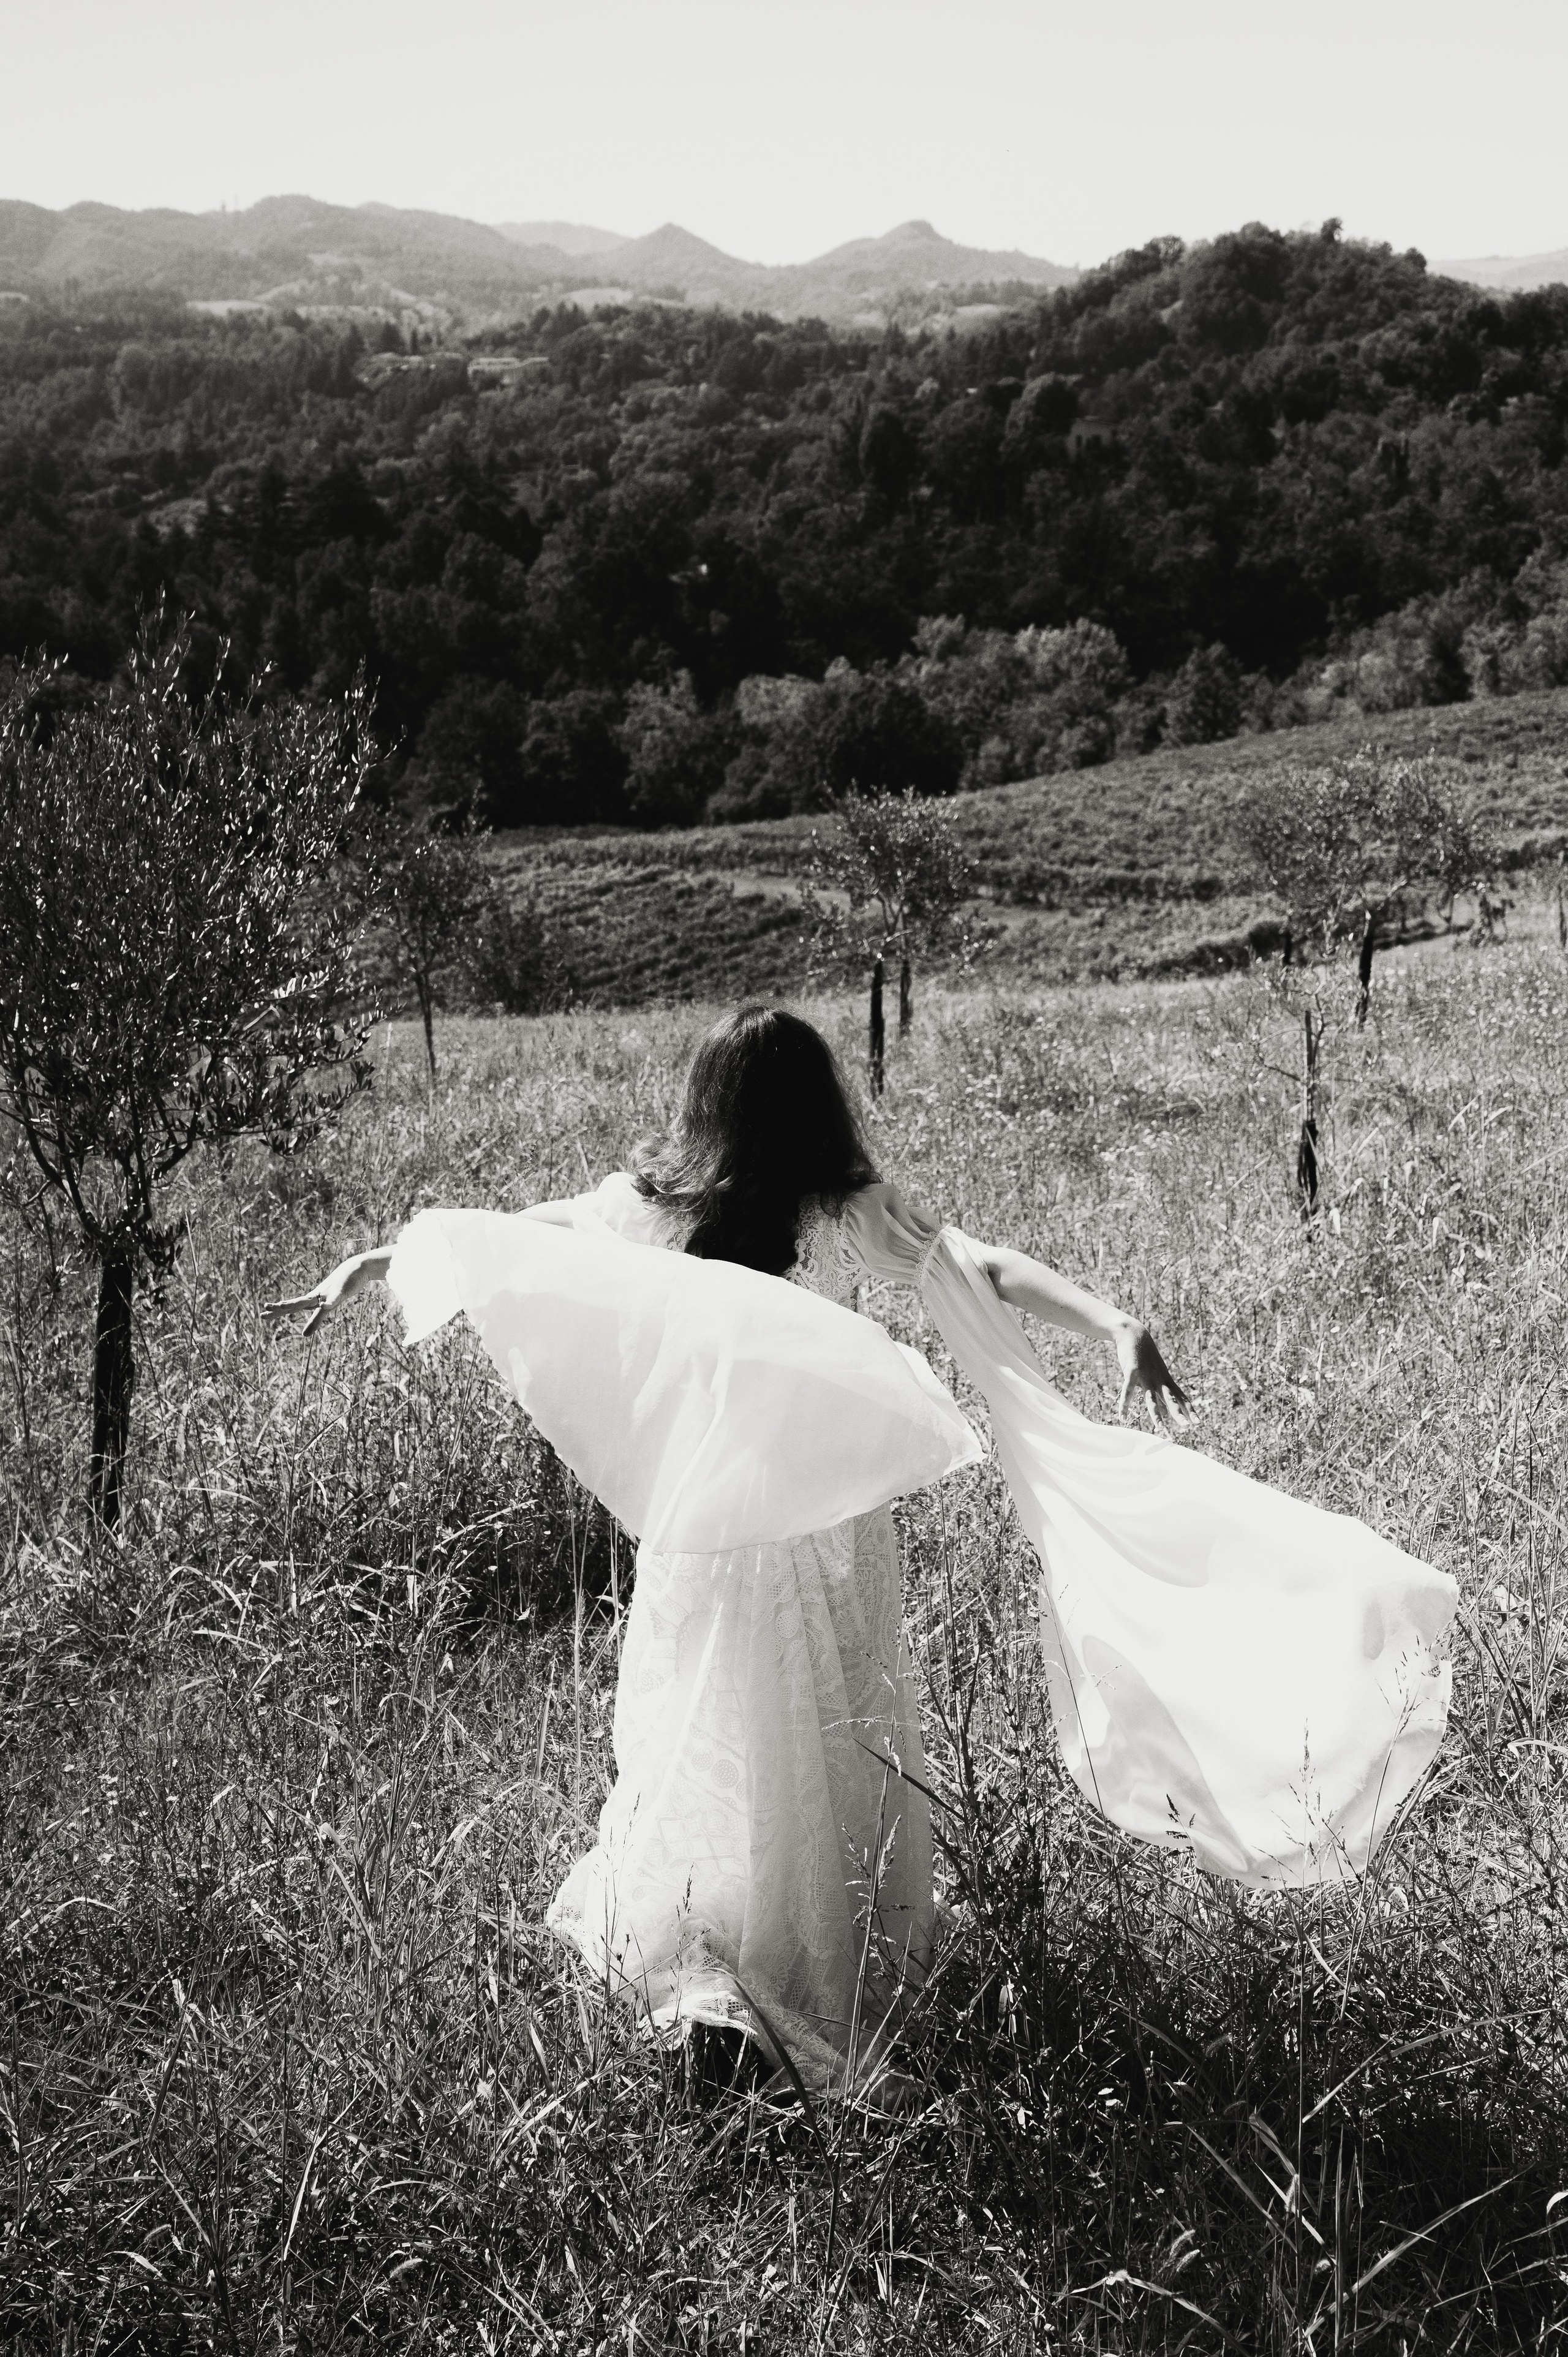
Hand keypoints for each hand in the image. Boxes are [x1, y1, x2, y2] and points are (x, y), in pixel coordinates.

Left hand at [263, 1252, 377, 1335]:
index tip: (262, 1314)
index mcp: (312, 1300)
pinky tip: (324, 1305)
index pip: (291, 1307)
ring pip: (310, 1300)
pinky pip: (334, 1298)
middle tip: (265, 1308)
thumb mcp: (328, 1307)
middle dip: (280, 1307)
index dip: (277, 1311)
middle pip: (296, 1303)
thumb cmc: (340, 1287)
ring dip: (295, 1303)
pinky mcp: (340, 1291)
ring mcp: (327, 1294)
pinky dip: (329, 1302)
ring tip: (282, 1306)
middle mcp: (316, 1296)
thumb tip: (304, 1335)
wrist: (356, 1269)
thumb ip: (316, 1319)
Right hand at [1113, 1318, 1188, 1431]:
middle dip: (1179, 1413)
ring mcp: (1146, 1375)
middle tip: (1187, 1427)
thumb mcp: (1156, 1375)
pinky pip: (1128, 1391)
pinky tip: (1122, 1418)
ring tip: (1161, 1429)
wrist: (1134, 1334)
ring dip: (1157, 1414)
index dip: (1189, 1410)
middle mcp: (1159, 1379)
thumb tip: (1167, 1414)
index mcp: (1166, 1380)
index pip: (1181, 1398)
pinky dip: (1124, 1405)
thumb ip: (1161, 1395)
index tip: (1198, 1424)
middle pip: (1171, 1399)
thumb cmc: (1145, 1357)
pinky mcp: (1132, 1371)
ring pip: (1152, 1398)